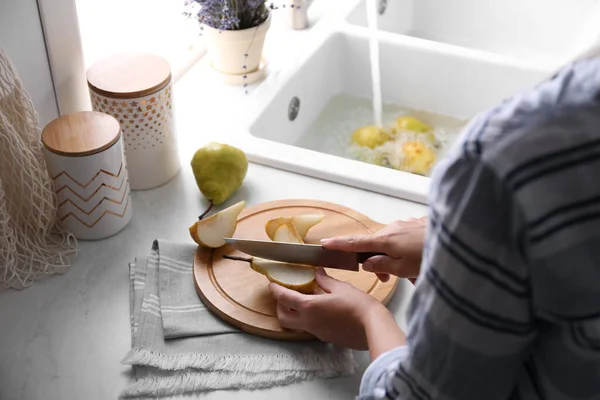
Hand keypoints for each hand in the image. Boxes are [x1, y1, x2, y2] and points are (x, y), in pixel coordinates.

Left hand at [268, 267, 387, 349]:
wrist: (373, 328)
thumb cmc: (358, 306)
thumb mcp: (340, 287)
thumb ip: (324, 280)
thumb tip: (316, 272)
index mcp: (310, 307)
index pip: (285, 298)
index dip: (276, 289)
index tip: (271, 283)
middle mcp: (309, 322)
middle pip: (283, 317)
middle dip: (279, 305)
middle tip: (284, 294)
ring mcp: (317, 332)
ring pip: (296, 324)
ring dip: (293, 312)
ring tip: (302, 299)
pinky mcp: (326, 337)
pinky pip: (310, 327)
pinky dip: (307, 317)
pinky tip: (318, 308)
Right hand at [321, 217, 425, 281]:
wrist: (459, 242)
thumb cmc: (428, 257)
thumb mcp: (402, 269)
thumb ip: (381, 266)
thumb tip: (367, 263)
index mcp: (385, 239)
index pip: (356, 243)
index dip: (340, 244)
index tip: (324, 243)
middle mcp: (393, 228)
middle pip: (377, 246)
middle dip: (380, 262)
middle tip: (390, 280)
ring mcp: (407, 224)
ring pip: (393, 244)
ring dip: (397, 259)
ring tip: (414, 274)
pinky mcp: (419, 224)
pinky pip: (407, 239)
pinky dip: (409, 251)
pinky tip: (422, 260)